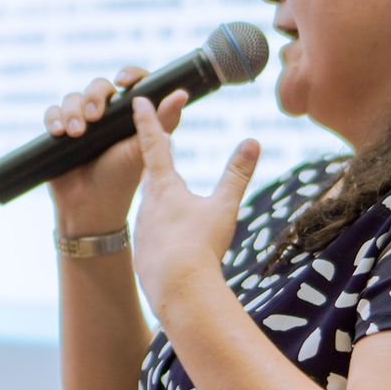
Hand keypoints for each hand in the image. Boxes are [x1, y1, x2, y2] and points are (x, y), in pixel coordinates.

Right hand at [43, 68, 190, 232]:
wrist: (90, 206)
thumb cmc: (121, 180)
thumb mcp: (143, 149)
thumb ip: (162, 121)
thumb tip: (182, 93)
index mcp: (129, 115)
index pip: (131, 83)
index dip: (130, 75)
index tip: (123, 81)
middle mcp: (106, 115)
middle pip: (99, 87)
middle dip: (95, 97)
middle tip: (95, 117)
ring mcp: (81, 123)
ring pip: (73, 98)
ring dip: (73, 111)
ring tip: (76, 133)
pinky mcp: (59, 133)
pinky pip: (52, 113)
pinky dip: (54, 118)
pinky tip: (59, 132)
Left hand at [131, 96, 259, 314]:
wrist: (177, 290)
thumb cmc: (201, 245)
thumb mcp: (223, 207)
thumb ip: (237, 174)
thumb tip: (253, 141)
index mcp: (164, 187)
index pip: (153, 144)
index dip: (148, 120)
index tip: (137, 100)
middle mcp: (147, 205)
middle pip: (152, 176)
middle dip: (158, 160)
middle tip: (160, 143)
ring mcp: (142, 231)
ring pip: (151, 209)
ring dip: (161, 200)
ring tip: (169, 196)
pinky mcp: (142, 256)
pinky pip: (152, 238)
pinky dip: (162, 234)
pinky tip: (169, 243)